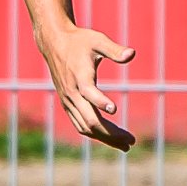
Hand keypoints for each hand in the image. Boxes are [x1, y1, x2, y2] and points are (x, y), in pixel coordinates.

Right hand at [36, 22, 135, 151]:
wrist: (54, 43)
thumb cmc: (80, 41)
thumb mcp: (98, 40)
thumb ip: (114, 50)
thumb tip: (132, 54)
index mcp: (80, 77)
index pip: (89, 94)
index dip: (101, 102)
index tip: (115, 109)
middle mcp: (72, 93)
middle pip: (89, 120)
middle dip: (110, 133)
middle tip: (131, 141)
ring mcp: (68, 101)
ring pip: (85, 127)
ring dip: (105, 137)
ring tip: (125, 144)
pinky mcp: (68, 104)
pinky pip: (80, 124)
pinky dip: (95, 133)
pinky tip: (110, 136)